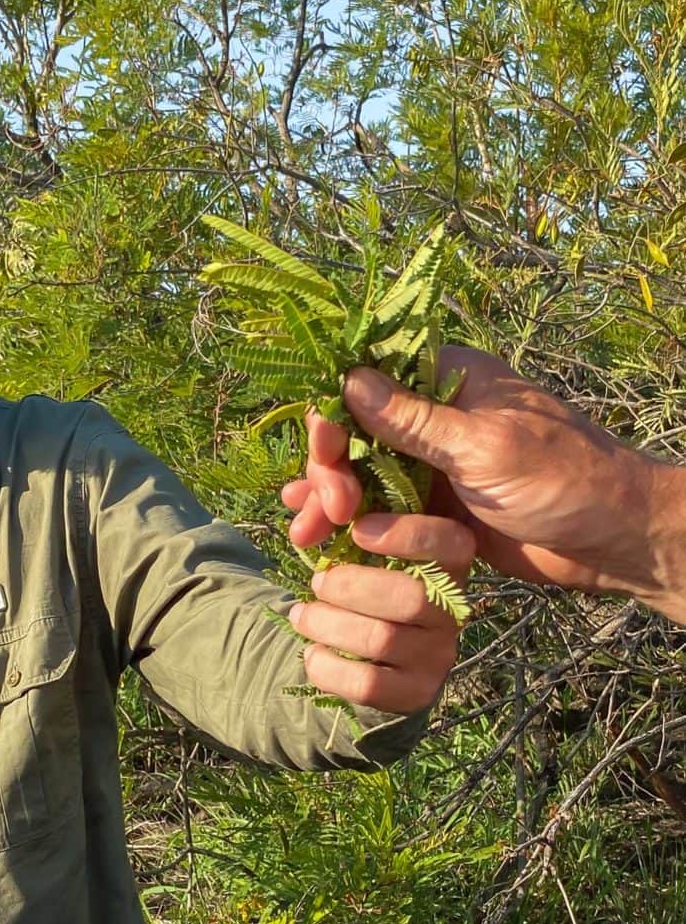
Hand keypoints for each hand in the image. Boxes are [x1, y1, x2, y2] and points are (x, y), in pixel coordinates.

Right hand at [282, 346, 685, 618]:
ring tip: (305, 535)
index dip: (334, 417)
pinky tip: (323, 543)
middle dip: (330, 471)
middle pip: (355, 434)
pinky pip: (383, 513)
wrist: (617, 541)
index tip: (324, 455)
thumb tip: (347, 380)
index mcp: (449, 380)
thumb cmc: (563, 480)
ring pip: (362, 477)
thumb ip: (412, 420)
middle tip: (325, 512)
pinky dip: (354, 528)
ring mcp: (434, 464)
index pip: (368, 382)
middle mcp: (435, 416)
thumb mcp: (483, 446)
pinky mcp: (437, 509)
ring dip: (330, 503)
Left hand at [290, 512, 474, 713]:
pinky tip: (312, 653)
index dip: (404, 534)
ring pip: (382, 639)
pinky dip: (329, 669)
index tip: (356, 531)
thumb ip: (329, 506)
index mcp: (449, 561)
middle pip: (410, 597)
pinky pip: (371, 685)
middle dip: (349, 586)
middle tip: (316, 582)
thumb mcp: (354, 536)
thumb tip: (291, 493)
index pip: (449, 543)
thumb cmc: (365, 574)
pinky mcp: (416, 691)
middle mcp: (452, 609)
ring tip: (300, 615)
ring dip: (327, 624)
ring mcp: (438, 653)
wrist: (379, 650)